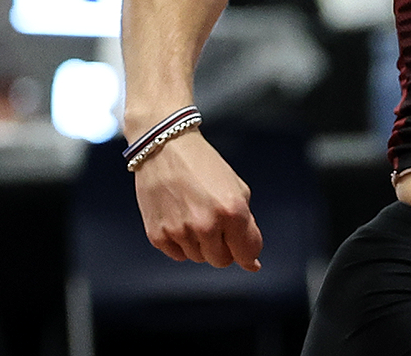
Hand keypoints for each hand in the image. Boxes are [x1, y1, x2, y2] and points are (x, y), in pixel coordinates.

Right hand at [132, 131, 263, 270]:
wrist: (165, 148)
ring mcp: (180, 232)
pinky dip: (181, 243)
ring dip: (201, 244)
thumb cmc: (203, 165)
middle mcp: (206, 225)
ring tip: (195, 215)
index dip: (248, 254)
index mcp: (232, 211)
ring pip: (199, 258)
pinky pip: (177, 255)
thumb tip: (252, 263)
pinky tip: (180, 219)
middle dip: (224, 247)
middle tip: (217, 225)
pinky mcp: (157, 235)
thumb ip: (247, 225)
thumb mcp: (237, 189)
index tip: (246, 253)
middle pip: (222, 261)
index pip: (247, 253)